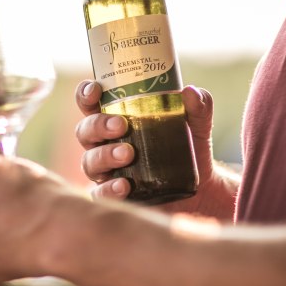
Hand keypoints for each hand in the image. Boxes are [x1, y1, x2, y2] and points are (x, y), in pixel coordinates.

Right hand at [75, 81, 218, 212]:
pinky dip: (109, 189)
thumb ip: (197, 106)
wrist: (201, 189)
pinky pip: (99, 194)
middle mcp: (104, 143)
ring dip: (105, 155)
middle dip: (98, 125)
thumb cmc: (188, 148)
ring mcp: (106, 171)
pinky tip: (124, 186)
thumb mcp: (196, 125)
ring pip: (89, 161)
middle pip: (85, 131)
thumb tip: (191, 92)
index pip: (90, 103)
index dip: (86, 94)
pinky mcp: (113, 196)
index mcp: (115, 119)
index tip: (96, 90)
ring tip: (128, 154)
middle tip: (121, 125)